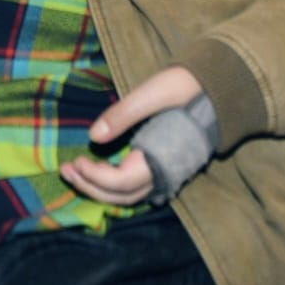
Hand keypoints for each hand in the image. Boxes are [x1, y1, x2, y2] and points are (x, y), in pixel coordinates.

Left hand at [60, 66, 201, 205]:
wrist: (219, 86)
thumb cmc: (186, 87)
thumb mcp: (151, 94)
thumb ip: (122, 115)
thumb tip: (93, 137)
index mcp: (160, 160)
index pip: (120, 183)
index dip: (94, 176)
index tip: (76, 159)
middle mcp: (163, 173)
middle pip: (121, 197)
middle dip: (90, 187)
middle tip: (65, 170)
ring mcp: (165, 172)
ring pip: (127, 195)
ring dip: (98, 188)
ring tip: (74, 172)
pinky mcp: (163, 165)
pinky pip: (134, 186)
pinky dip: (111, 184)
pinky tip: (97, 169)